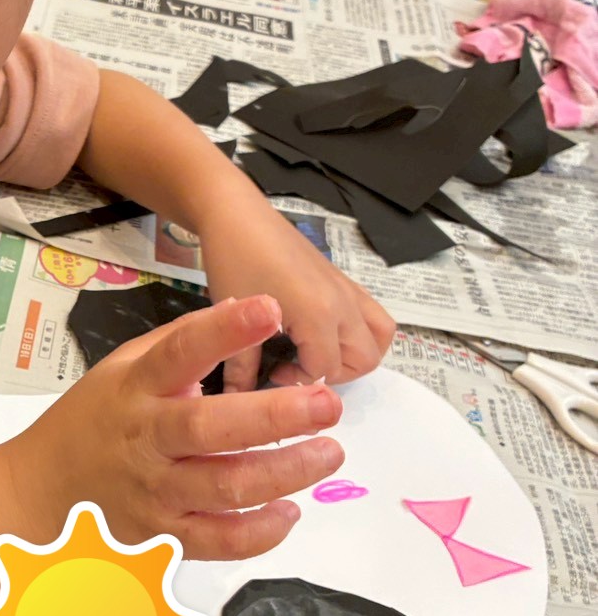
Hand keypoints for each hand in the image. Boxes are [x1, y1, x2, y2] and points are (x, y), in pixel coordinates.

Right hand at [8, 294, 344, 559]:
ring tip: (328, 453)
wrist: (40, 493)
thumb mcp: (122, 369)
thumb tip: (244, 312)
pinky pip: (220, 541)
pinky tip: (290, 510)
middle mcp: (145, 440)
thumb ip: (180, 345)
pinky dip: (260, 531)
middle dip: (276, 416)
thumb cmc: (93, 423)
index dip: (225, 330)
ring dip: (284, 472)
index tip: (271, 309)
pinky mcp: (164, 537)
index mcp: (136, 388)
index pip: (180, 352)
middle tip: (327, 404)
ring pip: (225, 487)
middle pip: (210, 428)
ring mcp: (154, 492)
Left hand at [201, 207, 395, 389]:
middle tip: (297, 366)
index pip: (327, 370)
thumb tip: (233, 401)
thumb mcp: (233, 315)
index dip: (299, 381)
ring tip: (318, 353)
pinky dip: (361, 333)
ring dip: (357, 355)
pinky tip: (321, 332)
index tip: (271, 370)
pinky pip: (373, 314)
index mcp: (319, 314)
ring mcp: (348, 289)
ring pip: (381, 336)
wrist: (237, 214)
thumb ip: (240, 365)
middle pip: (365, 360)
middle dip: (334, 374)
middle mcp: (343, 303)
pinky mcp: (344, 280)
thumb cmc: (233, 260)